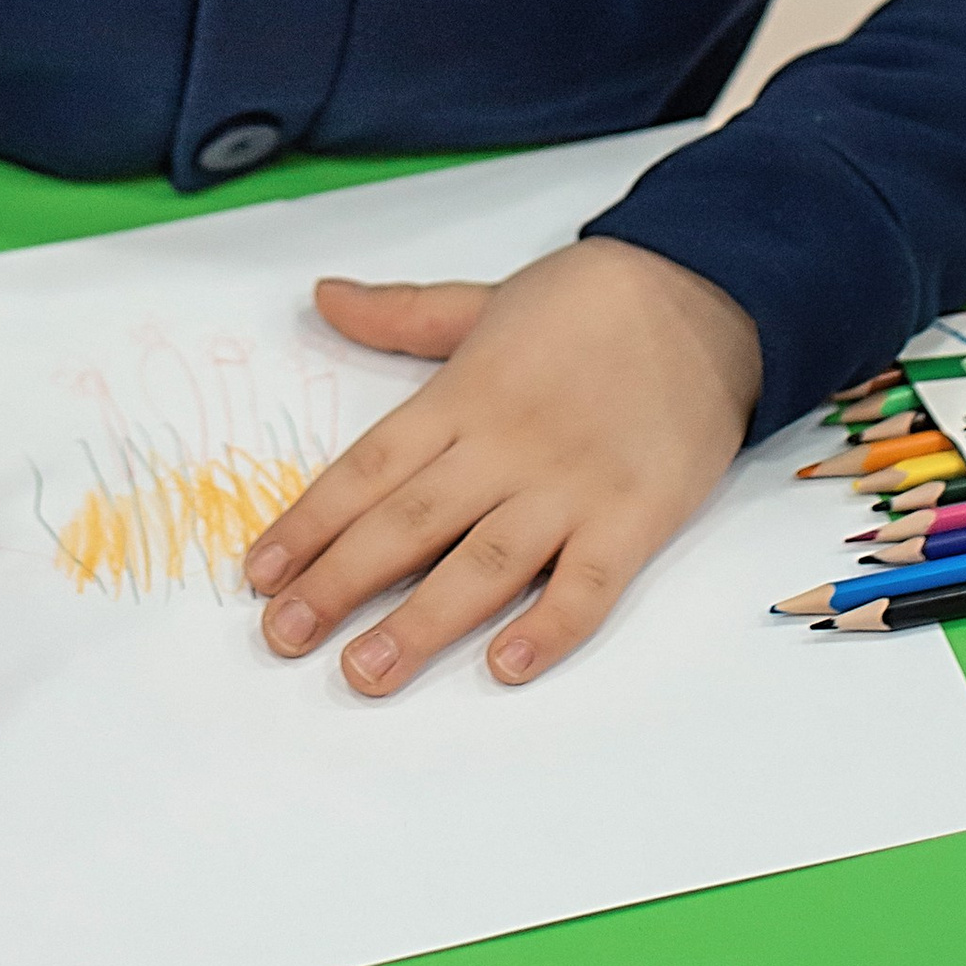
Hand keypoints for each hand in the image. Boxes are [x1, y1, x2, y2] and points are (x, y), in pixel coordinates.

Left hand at [242, 237, 760, 696]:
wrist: (706, 294)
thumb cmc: (590, 301)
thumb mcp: (483, 301)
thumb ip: (401, 315)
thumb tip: (322, 297)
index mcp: (462, 397)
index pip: (368, 469)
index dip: (310, 522)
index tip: (259, 574)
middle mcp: (505, 446)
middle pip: (408, 523)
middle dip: (339, 583)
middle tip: (283, 638)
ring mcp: (571, 486)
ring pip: (483, 564)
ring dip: (420, 622)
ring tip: (365, 671)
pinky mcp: (636, 516)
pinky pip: (589, 582)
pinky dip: (549, 626)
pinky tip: (505, 665)